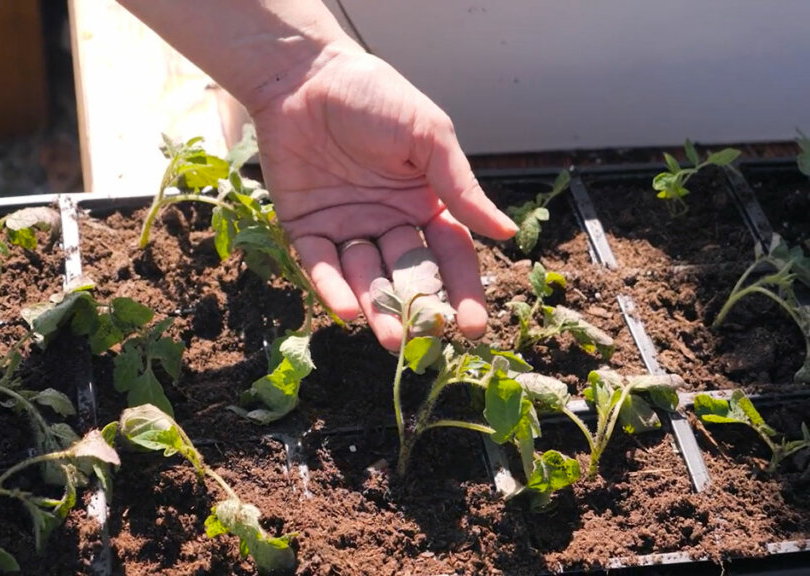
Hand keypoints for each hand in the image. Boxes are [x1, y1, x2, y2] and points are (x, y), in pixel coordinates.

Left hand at [249, 47, 516, 350]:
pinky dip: (332, 288)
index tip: (471, 329)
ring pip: (364, 278)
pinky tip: (347, 309)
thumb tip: (505, 233)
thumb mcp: (428, 136)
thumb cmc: (373, 96)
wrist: (305, 75)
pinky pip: (320, 265)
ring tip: (386, 336)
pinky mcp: (304, 228)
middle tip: (421, 342)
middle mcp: (387, 223)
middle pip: (406, 277)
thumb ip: (461, 187)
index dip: (461, 292)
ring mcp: (346, 228)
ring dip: (375, 309)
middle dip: (415, 311)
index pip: (449, 257)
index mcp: (423, 204)